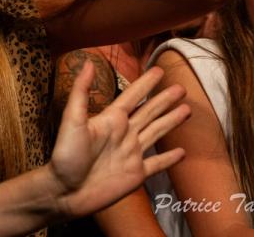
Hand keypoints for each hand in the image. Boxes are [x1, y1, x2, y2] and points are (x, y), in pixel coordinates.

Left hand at [49, 63, 189, 217]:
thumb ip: (81, 92)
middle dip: (165, 100)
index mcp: (111, 119)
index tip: (159, 70)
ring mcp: (132, 154)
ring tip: (187, 110)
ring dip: (171, 121)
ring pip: (157, 133)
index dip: (145, 83)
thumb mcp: (72, 120)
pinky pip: (157, 164)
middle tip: (182, 87)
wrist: (66, 191)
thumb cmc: (66, 155)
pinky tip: (182, 152)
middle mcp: (124, 134)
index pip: (132, 96)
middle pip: (149, 112)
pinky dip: (170, 158)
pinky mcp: (136, 174)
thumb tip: (89, 62)